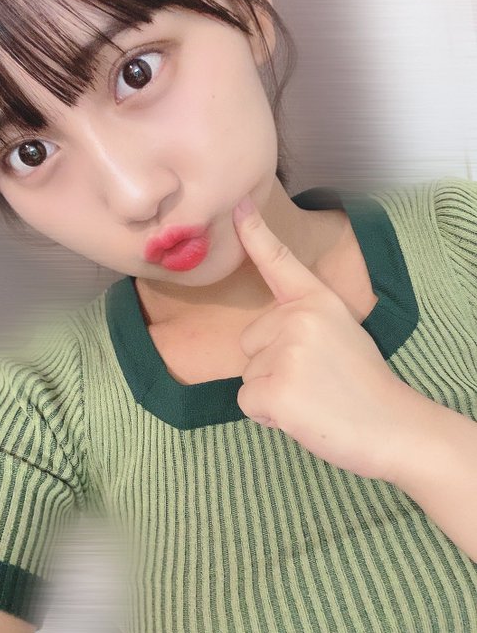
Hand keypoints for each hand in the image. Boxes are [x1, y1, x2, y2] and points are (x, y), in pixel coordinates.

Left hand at [232, 193, 416, 481]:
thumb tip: (264, 336)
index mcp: (317, 301)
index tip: (238, 206)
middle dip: (270, 365)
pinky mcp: (274, 389)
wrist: (393, 426)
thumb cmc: (363, 384)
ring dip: (271, 390)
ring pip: (247, 373)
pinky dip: (266, 414)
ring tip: (310, 397)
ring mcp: (285, 352)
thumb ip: (302, 322)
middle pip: (249, 340)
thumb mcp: (339, 332)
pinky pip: (246, 400)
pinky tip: (300, 414)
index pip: (279, 261)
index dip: (255, 232)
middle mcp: (298, 318)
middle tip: (312, 380)